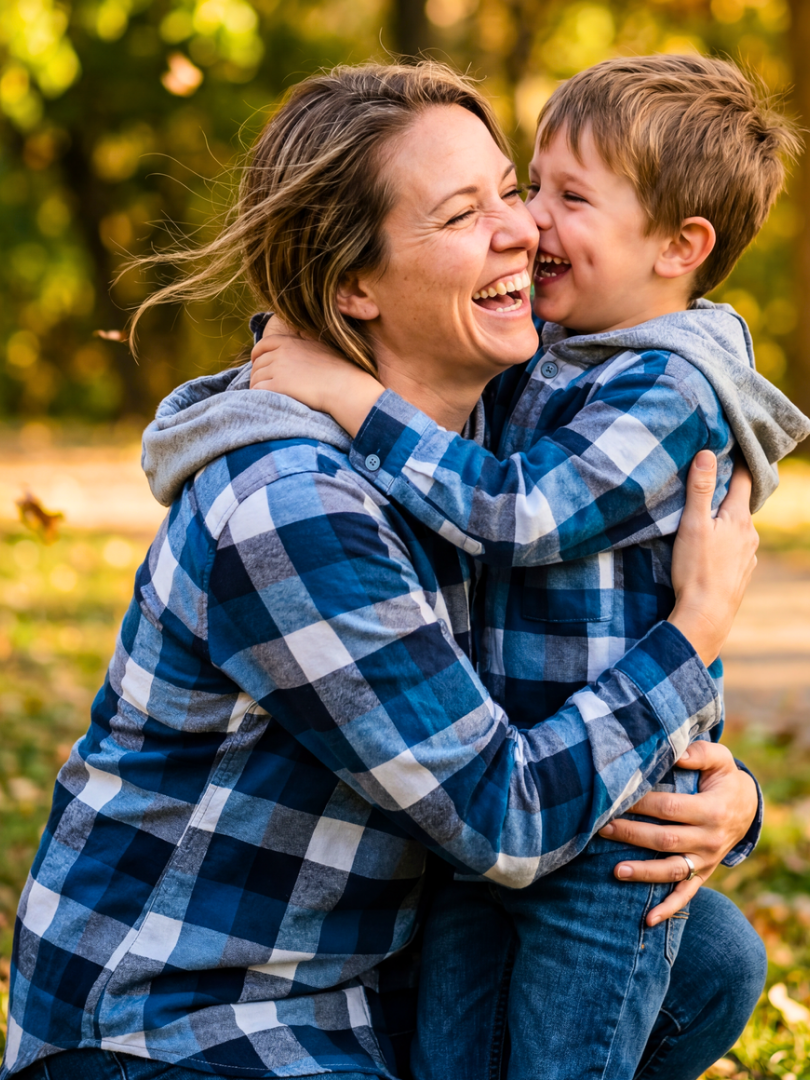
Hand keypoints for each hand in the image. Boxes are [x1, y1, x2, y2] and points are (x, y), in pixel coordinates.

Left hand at [250, 320, 382, 433]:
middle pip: (257, 363)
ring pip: (255, 377)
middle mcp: (281, 353)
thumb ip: (305, 342)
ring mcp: (278, 369)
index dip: (256, 354)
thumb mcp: (320, 346)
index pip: (263, 344)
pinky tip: (264, 399)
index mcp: (290, 342)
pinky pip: (257, 389)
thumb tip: (300, 338)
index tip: (256, 362)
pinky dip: (257, 394)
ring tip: (265, 394)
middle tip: (263, 383)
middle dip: (257, 373)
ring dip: (257, 386)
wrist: (343, 386)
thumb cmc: (338, 370)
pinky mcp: (278, 385)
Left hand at [598, 740, 758, 923]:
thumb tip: (673, 752)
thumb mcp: (719, 759)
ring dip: (643, 872)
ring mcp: (706, 860)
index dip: (642, 804)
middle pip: (665, 839)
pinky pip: (686, 895)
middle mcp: (710, 840)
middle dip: (631, 834)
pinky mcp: (703, 874)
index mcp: (712, 810)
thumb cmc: (723, 778)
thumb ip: (698, 753)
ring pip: (672, 871)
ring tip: (615, 870)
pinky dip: (668, 909)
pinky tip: (648, 920)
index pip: (670, 808)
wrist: (747, 807)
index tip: (616, 797)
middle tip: (602, 827)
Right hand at [667, 450, 758, 665]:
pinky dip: (726, 542)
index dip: (737, 462)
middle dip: (727, 493)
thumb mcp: (692, 525)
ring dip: (725, 521)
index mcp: (738, 518)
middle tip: (710, 482)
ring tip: (706, 518)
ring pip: (738, 528)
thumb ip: (698, 489)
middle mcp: (750, 534)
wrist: (706, 615)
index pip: (743, 480)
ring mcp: (749, 555)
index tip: (732, 447)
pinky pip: (736, 548)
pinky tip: (711, 549)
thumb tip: (707, 453)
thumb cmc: (696, 569)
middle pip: (740, 504)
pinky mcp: (743, 572)